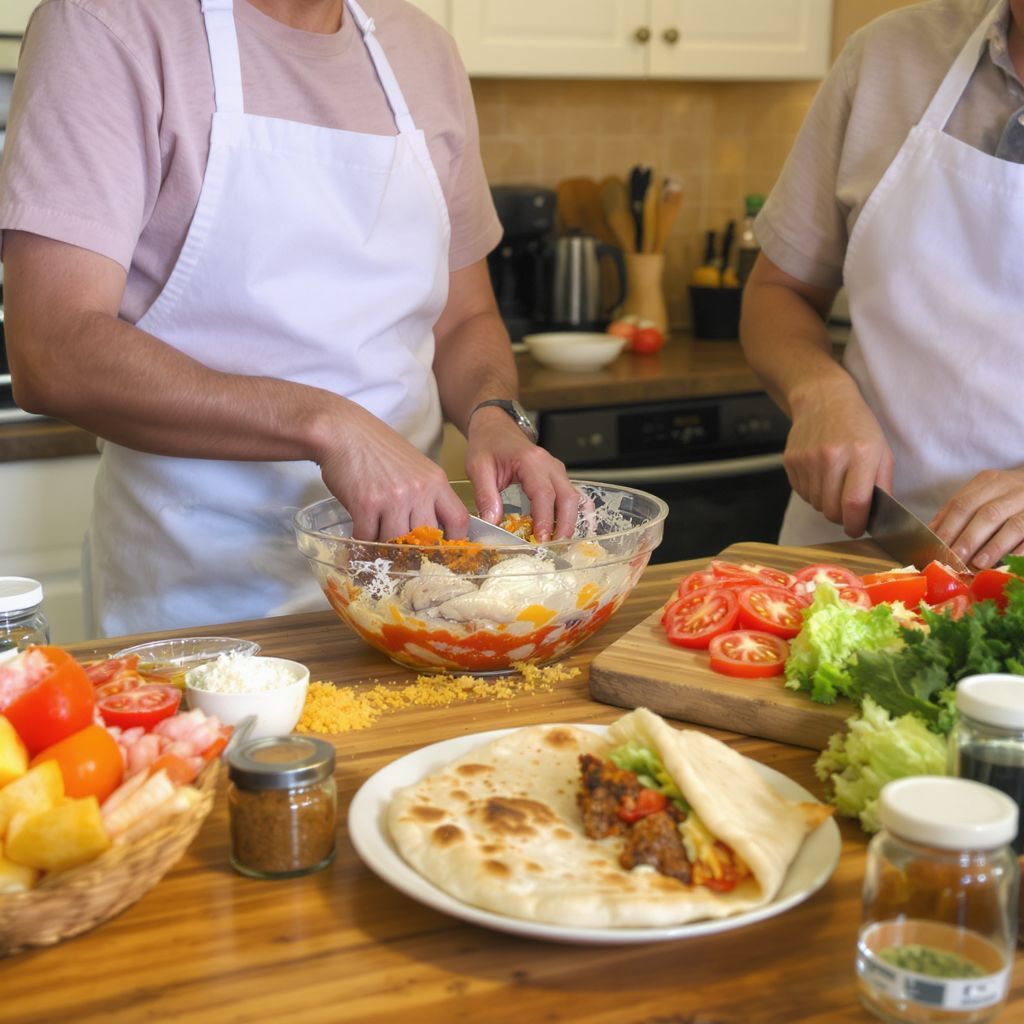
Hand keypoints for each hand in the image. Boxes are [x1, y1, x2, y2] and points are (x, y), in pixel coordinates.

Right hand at [315, 401, 466, 540]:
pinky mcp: (366, 504)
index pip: (458, 519)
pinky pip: (368, 538)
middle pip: (427, 538)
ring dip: (384, 546)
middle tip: (400, 552)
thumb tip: (430, 530)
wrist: (342, 432)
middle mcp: (419, 490)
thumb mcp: (415, 468)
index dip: (454, 540)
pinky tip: (359, 536)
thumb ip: (426, 495)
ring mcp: (393, 498)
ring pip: (396, 542)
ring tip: (376, 539)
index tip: (442, 550)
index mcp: (435, 481)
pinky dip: (362, 542)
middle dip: (413, 549)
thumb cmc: (377, 450)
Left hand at [464, 407, 578, 540]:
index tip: (541, 539)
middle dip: (564, 525)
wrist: (495, 428)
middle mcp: (549, 465)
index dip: (545, 518)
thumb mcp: (478, 467)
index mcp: (531, 460)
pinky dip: (574, 514)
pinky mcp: (558, 477)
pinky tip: (572, 530)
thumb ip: (485, 495)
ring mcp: (557, 470)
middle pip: (567, 497)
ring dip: (570, 522)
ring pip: (573, 498)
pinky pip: (572, 496)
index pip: (544, 493)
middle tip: (554, 547)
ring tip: (559, 544)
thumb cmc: (487, 445)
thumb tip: (492, 522)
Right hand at [785, 378, 892, 535]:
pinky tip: (820, 475)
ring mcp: (808, 459)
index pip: (855, 504)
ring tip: (834, 484)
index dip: (856, 524)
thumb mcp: (882, 450)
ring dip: (826, 503)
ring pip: (816, 504)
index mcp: (861, 454)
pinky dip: (812, 492)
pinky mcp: (791, 461)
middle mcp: (832, 457)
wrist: (822, 399)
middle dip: (840, 517)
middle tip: (847, 509)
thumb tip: (877, 518)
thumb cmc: (857, 425)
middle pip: (831, 510)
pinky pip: (802, 493)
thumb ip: (883, 485)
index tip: (857, 529)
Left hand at [930, 469, 1023, 568]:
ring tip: (978, 564)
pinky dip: (1020, 549)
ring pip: (1013, 525)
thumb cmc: (1006, 494)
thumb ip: (959, 510)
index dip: (947, 528)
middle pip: (986, 514)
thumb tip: (931, 532)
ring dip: (994, 547)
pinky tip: (1010, 561)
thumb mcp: (982, 493)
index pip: (962, 504)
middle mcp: (1010, 489)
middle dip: (967, 540)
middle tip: (954, 561)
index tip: (935, 549)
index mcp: (988, 482)